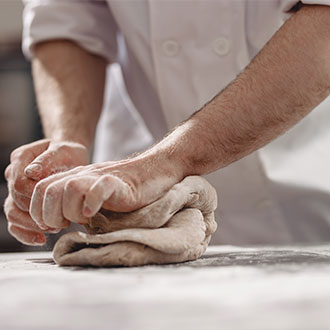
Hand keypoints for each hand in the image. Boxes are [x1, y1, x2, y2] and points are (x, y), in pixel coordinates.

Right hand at [4, 139, 88, 244]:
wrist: (70, 155)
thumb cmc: (67, 152)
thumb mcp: (62, 150)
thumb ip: (47, 159)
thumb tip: (31, 173)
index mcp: (21, 158)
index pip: (18, 184)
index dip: (34, 198)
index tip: (54, 205)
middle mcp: (14, 174)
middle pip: (15, 201)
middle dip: (36, 214)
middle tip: (58, 221)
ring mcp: (17, 189)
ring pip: (12, 213)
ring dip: (31, 225)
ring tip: (54, 229)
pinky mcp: (23, 202)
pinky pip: (16, 222)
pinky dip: (26, 233)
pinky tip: (41, 239)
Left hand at [29, 155, 181, 228]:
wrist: (151, 172)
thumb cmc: (123, 189)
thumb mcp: (92, 194)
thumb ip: (74, 203)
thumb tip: (56, 224)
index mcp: (74, 177)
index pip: (40, 189)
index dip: (38, 210)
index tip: (51, 226)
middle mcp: (83, 175)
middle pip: (48, 189)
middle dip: (49, 214)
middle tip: (63, 225)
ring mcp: (99, 177)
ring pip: (70, 188)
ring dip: (70, 211)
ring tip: (83, 218)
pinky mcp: (117, 183)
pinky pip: (99, 188)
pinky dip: (91, 202)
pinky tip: (92, 213)